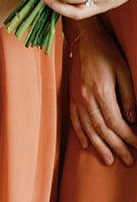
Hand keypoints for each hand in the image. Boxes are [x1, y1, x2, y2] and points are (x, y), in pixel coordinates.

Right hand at [68, 21, 136, 166]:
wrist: (83, 40)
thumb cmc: (107, 54)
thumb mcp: (124, 72)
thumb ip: (128, 97)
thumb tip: (133, 120)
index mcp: (100, 92)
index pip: (116, 122)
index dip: (129, 138)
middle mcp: (86, 99)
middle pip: (102, 129)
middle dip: (117, 147)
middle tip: (128, 161)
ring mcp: (76, 99)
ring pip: (88, 129)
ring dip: (100, 146)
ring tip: (109, 160)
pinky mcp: (71, 97)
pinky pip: (75, 120)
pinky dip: (81, 134)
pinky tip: (87, 145)